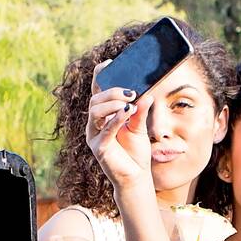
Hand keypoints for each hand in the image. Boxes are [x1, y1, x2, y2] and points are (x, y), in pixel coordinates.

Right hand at [86, 66, 156, 192]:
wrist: (136, 177)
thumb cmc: (135, 152)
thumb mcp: (140, 127)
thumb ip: (141, 111)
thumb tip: (147, 94)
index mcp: (104, 115)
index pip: (98, 92)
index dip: (99, 76)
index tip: (108, 63)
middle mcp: (95, 123)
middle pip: (96, 99)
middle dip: (113, 92)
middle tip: (131, 92)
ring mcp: (94, 135)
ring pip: (95, 111)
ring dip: (113, 103)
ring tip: (129, 103)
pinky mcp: (98, 147)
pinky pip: (104, 130)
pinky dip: (115, 119)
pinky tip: (127, 113)